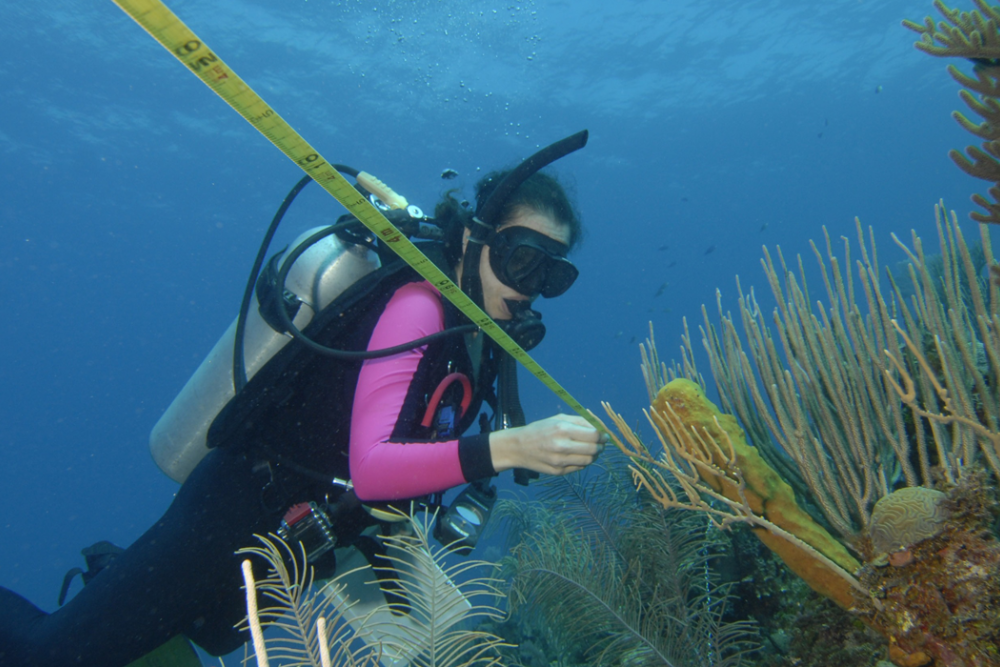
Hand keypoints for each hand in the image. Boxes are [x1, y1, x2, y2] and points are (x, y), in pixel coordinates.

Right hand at [488, 414, 607, 475]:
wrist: (519, 447)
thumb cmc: (541, 429)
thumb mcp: (558, 419)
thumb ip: (580, 422)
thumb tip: (600, 428)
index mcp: (562, 429)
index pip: (593, 434)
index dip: (603, 435)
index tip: (604, 435)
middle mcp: (562, 446)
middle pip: (593, 449)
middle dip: (601, 446)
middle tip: (601, 444)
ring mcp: (560, 461)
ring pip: (589, 460)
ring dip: (594, 455)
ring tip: (592, 450)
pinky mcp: (558, 472)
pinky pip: (579, 468)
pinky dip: (583, 462)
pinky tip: (578, 456)